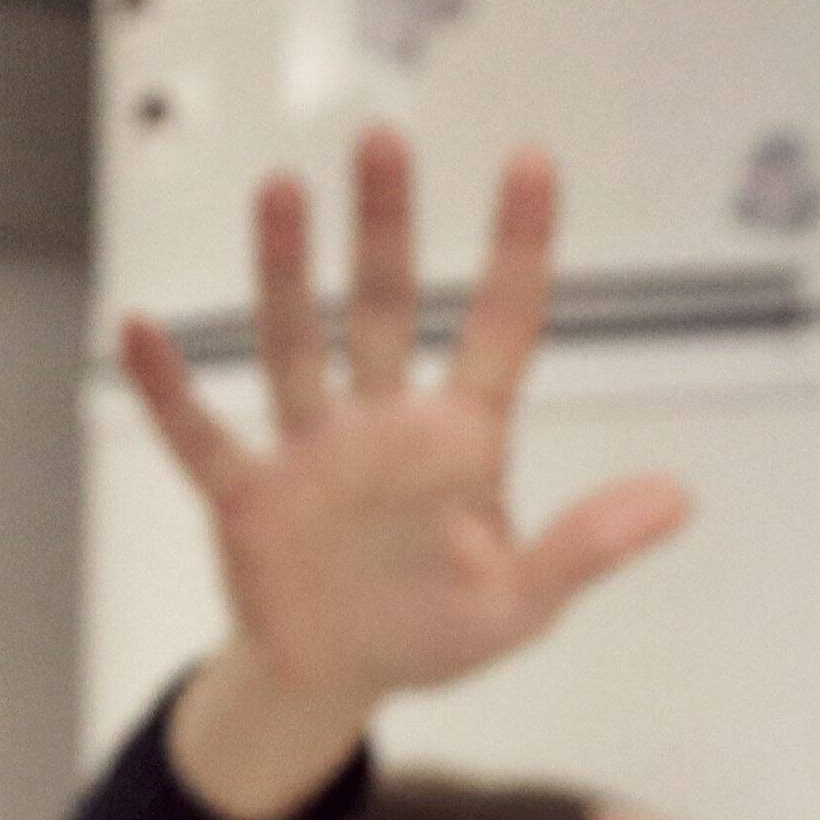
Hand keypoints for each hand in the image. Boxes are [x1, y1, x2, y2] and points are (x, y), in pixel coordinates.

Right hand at [124, 130, 696, 819]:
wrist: (334, 681)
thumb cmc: (434, 627)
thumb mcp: (522, 602)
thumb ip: (589, 545)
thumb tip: (680, 500)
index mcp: (461, 440)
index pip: (499, 323)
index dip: (517, 244)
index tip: (532, 158)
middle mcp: (382, 424)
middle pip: (383, 305)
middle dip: (383, 226)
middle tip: (383, 139)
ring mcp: (309, 453)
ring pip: (295, 345)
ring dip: (286, 272)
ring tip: (280, 188)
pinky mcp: (246, 498)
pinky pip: (203, 435)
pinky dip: (169, 389)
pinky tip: (140, 331)